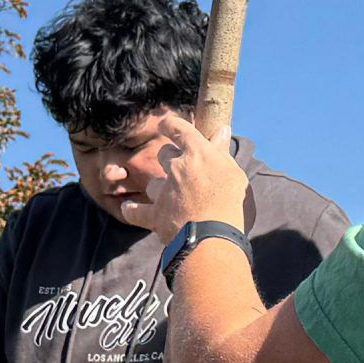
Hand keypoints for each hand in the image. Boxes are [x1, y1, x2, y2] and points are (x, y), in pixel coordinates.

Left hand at [113, 110, 246, 241]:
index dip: (172, 124)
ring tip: (170, 195)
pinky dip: (132, 210)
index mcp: (198, 153)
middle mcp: (176, 168)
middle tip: (183, 169)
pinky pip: (136, 211)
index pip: (180, 129)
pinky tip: (129, 208)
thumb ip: (222, 153)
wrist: (214, 239)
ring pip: (154, 183)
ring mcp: (163, 192)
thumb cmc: (232, 206)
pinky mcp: (155, 216)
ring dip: (160, 187)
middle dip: (171, 159)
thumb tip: (221, 130)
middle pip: (165, 155)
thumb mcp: (234, 174)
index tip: (167, 123)